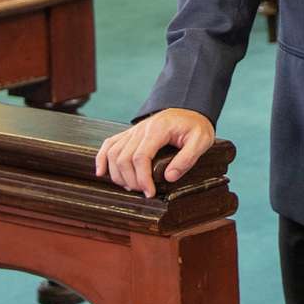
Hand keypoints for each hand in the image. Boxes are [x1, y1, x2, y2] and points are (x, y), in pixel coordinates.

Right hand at [94, 108, 215, 198]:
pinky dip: (102, 159)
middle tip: (144, 192)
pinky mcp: (129, 134)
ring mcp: (133, 130)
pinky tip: (102, 172)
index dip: (142, 178)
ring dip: (117, 174)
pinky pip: (109, 144)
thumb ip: (187, 158)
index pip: (141, 157)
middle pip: (123, 158)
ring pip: (113, 153)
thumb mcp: (201, 141)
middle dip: (131, 180)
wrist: (190, 110)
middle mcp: (141, 128)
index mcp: (158, 129)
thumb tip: (169, 177)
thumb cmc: (196, 126)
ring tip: (131, 187)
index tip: (150, 193)